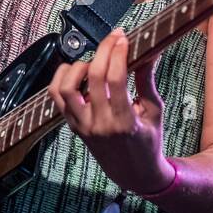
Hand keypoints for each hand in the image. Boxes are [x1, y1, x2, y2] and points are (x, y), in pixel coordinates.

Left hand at [46, 27, 174, 195]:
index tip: (124, 38)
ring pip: (66, 88)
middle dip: (103, 50)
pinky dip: (62, 79)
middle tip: (113, 39)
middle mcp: (99, 124)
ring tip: (93, 61)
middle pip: (93, 77)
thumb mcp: (154, 112)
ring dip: (78, 67)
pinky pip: (57, 99)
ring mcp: (82, 126)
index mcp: (123, 121)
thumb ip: (148, 81)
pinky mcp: (73, 126)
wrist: (134, 173)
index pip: (115, 78)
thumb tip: (150, 52)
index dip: (118, 53)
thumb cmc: (148, 142)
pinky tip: (77, 71)